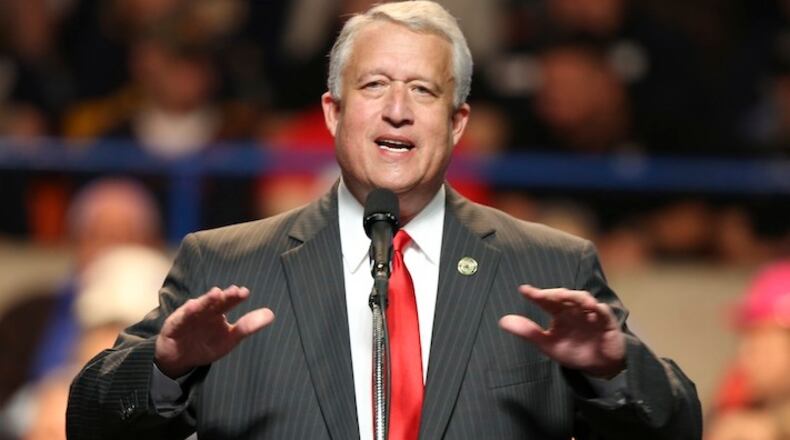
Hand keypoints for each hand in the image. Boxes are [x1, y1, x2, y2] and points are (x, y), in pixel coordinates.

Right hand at [155, 285, 274, 377]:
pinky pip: (181, 319)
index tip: (245, 292)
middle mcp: (204, 311)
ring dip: (206, 300)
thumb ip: (248, 327)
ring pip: (198, 307)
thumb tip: (271, 314)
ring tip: (216, 294)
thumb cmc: (206, 344)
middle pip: (214, 302)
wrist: (179, 359)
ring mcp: (189, 317)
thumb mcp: (230, 339)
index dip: (235, 297)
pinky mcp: (174, 325)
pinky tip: (192, 306)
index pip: (228, 302)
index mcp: (218, 312)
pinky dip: (187, 312)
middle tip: (233, 291)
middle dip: (223, 296)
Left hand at [499, 285, 624, 377]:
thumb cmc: (573, 351)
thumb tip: (502, 321)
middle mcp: (574, 309)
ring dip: (574, 296)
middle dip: (554, 293)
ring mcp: (590, 313)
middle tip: (543, 294)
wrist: (599, 366)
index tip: (523, 290)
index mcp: (559, 313)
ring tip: (563, 296)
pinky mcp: (606, 321)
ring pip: (583, 298)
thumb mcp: (548, 345)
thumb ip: (528, 333)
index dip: (536, 294)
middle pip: (564, 296)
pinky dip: (597, 308)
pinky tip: (591, 308)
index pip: (546, 301)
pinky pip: (602, 312)